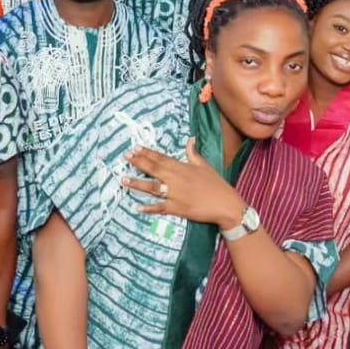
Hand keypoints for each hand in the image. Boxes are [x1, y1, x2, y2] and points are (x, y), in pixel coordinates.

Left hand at [122, 139, 245, 228]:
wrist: (226, 205)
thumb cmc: (216, 184)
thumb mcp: (205, 166)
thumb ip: (193, 153)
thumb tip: (191, 139)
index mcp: (183, 168)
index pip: (161, 158)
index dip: (148, 153)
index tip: (136, 147)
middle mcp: (177, 179)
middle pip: (154, 169)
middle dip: (138, 162)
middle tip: (125, 156)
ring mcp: (176, 194)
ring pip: (153, 188)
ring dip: (137, 184)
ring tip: (123, 179)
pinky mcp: (178, 208)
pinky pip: (160, 208)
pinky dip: (149, 208)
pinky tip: (138, 207)